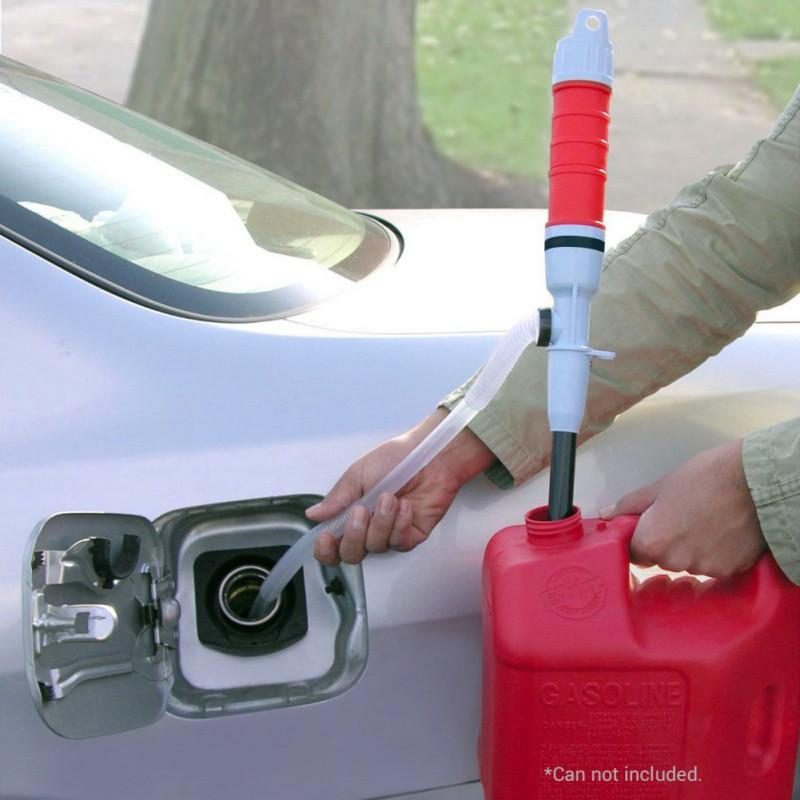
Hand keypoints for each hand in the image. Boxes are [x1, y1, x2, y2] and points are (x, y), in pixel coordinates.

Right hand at [307, 408, 494, 565]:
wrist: (430, 455)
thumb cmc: (396, 459)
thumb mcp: (358, 474)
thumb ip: (337, 498)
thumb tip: (313, 515)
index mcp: (351, 513)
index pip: (333, 545)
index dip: (326, 549)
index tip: (325, 537)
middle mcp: (369, 528)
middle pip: (351, 554)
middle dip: (354, 535)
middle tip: (361, 511)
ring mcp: (390, 533)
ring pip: (376, 547)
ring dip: (381, 521)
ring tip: (390, 497)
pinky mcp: (412, 535)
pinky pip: (399, 543)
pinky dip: (400, 524)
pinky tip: (405, 506)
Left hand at [600, 440, 766, 577]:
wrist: (755, 481)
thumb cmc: (705, 477)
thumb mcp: (661, 487)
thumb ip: (630, 506)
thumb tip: (607, 515)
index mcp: (652, 542)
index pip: (635, 552)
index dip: (642, 537)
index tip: (652, 524)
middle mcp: (676, 562)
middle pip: (662, 559)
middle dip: (668, 542)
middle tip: (683, 516)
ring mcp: (705, 569)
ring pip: (688, 562)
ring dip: (692, 548)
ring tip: (706, 520)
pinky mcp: (731, 571)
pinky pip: (714, 565)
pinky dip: (716, 552)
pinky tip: (723, 530)